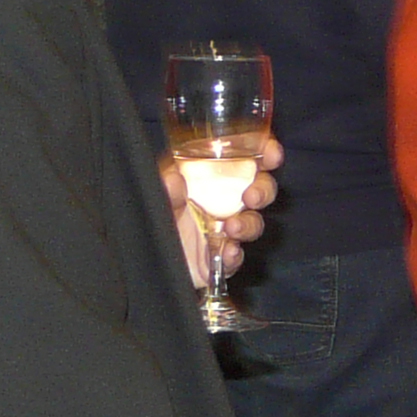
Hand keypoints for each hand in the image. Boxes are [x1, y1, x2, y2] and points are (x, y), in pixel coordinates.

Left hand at [162, 132, 281, 288]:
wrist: (145, 263)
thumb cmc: (151, 222)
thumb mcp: (154, 200)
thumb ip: (165, 191)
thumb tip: (173, 179)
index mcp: (209, 178)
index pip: (245, 159)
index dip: (264, 152)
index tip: (270, 152)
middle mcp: (222, 201)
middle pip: (259, 188)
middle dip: (263, 190)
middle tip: (251, 197)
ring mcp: (225, 229)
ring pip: (253, 222)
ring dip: (248, 224)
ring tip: (232, 228)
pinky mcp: (222, 257)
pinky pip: (237, 256)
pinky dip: (234, 255)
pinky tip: (227, 252)